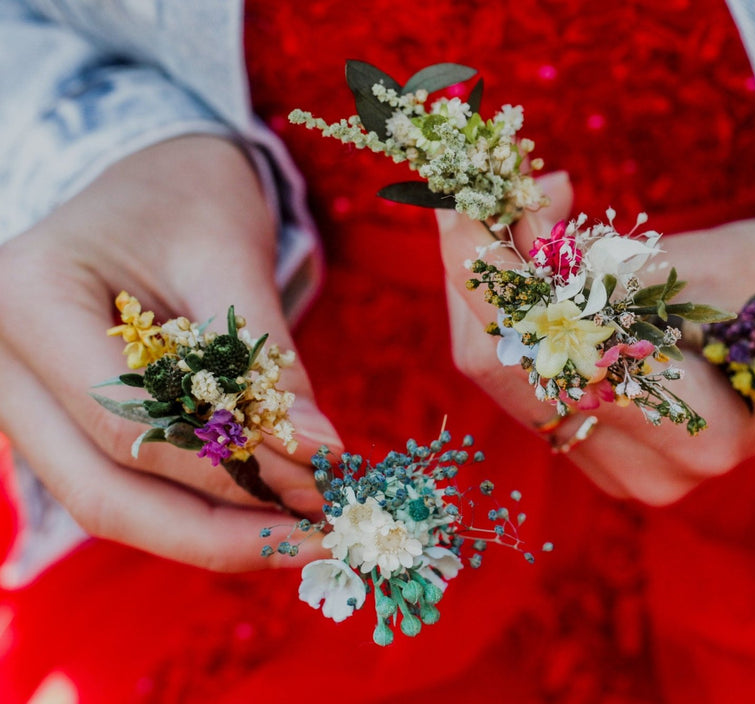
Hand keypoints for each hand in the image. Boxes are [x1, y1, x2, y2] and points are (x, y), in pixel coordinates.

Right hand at [0, 136, 338, 570]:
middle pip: (105, 494)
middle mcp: (3, 366)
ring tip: (304, 533)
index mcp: (28, 301)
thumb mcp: (229, 257)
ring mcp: (22, 403)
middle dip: (221, 533)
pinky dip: (198, 506)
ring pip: (111, 504)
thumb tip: (323, 456)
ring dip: (212, 532)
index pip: (128, 424)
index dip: (230, 468)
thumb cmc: (185, 198)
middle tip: (320, 540)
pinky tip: (269, 510)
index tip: (323, 484)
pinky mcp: (59, 426)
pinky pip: (124, 486)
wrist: (149, 181)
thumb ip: (267, 362)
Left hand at [438, 174, 754, 503]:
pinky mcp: (606, 455)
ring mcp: (625, 471)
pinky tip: (548, 270)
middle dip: (486, 273)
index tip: (462, 202)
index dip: (491, 272)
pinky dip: (522, 319)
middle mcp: (652, 470)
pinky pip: (529, 382)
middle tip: (501, 197)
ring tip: (539, 219)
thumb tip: (520, 235)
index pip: (550, 347)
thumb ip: (610, 262)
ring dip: (499, 291)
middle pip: (507, 367)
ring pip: (507, 374)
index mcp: (697, 429)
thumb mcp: (718, 258)